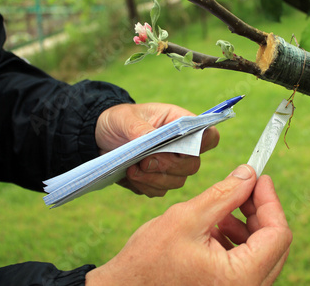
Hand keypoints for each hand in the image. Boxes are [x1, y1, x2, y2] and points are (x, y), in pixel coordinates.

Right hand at [85, 165, 291, 285]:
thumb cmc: (148, 262)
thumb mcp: (188, 218)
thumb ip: (225, 194)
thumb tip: (249, 175)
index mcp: (240, 278)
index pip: (278, 234)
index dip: (270, 201)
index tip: (259, 179)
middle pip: (274, 245)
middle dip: (260, 212)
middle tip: (244, 188)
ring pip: (263, 254)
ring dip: (249, 226)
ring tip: (223, 212)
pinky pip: (248, 265)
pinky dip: (239, 242)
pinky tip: (217, 229)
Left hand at [95, 103, 219, 196]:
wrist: (101, 137)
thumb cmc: (119, 120)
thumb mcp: (125, 118)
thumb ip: (139, 128)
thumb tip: (150, 139)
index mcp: (181, 124)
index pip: (208, 136)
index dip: (203, 143)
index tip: (180, 147)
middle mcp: (182, 147)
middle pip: (193, 165)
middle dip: (168, 166)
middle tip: (144, 161)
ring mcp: (172, 167)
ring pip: (177, 182)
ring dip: (153, 179)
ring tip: (131, 168)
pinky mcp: (158, 181)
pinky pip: (159, 191)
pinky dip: (144, 186)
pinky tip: (129, 176)